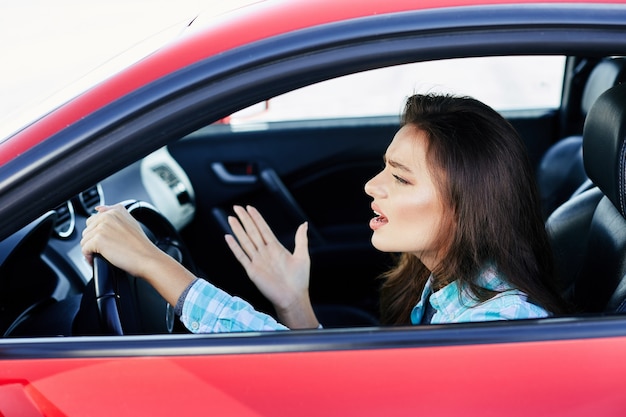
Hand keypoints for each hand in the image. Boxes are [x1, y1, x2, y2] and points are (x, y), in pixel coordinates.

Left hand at [81, 204, 158, 276]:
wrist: (147, 258)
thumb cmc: (141, 245)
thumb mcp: (131, 222)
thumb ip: (114, 213)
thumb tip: (99, 208)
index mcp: (116, 210)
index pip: (95, 219)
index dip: (98, 232)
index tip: (105, 240)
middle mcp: (108, 216)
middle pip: (88, 229)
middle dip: (93, 240)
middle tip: (104, 249)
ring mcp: (102, 227)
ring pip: (84, 239)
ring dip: (90, 249)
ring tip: (101, 255)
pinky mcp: (98, 240)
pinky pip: (84, 249)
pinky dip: (88, 257)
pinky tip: (96, 260)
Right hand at [225, 205, 317, 327]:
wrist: (293, 298)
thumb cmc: (299, 280)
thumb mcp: (302, 256)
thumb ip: (301, 239)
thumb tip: (303, 224)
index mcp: (276, 248)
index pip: (263, 228)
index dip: (256, 218)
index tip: (250, 208)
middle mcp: (265, 253)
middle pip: (252, 231)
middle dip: (245, 219)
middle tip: (237, 207)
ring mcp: (257, 261)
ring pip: (245, 241)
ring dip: (238, 229)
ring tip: (231, 218)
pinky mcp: (252, 271)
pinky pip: (241, 256)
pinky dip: (234, 247)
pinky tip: (228, 238)